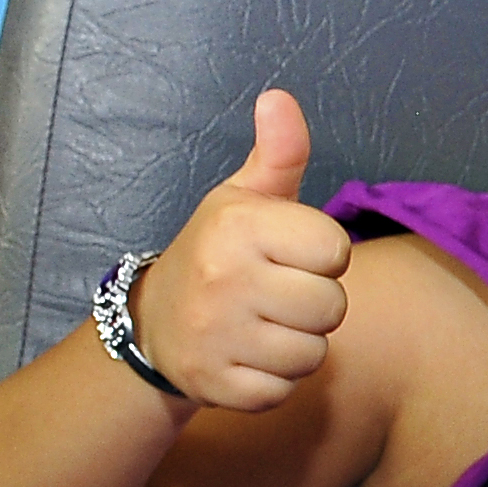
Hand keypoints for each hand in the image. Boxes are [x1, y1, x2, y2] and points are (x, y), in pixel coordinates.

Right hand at [134, 91, 347, 411]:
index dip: (321, 254)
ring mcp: (218, 336)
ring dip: (297, 344)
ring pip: (313, 354)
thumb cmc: (217, 254)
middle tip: (277, 294)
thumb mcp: (241, 199)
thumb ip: (277, 153)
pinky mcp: (218, 385)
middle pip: (331, 307)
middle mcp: (225, 279)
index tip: (290, 255)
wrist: (152, 324)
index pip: (335, 250)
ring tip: (264, 325)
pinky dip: (275, 380)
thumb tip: (279, 97)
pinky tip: (250, 356)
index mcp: (238, 226)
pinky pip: (284, 390)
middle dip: (314, 304)